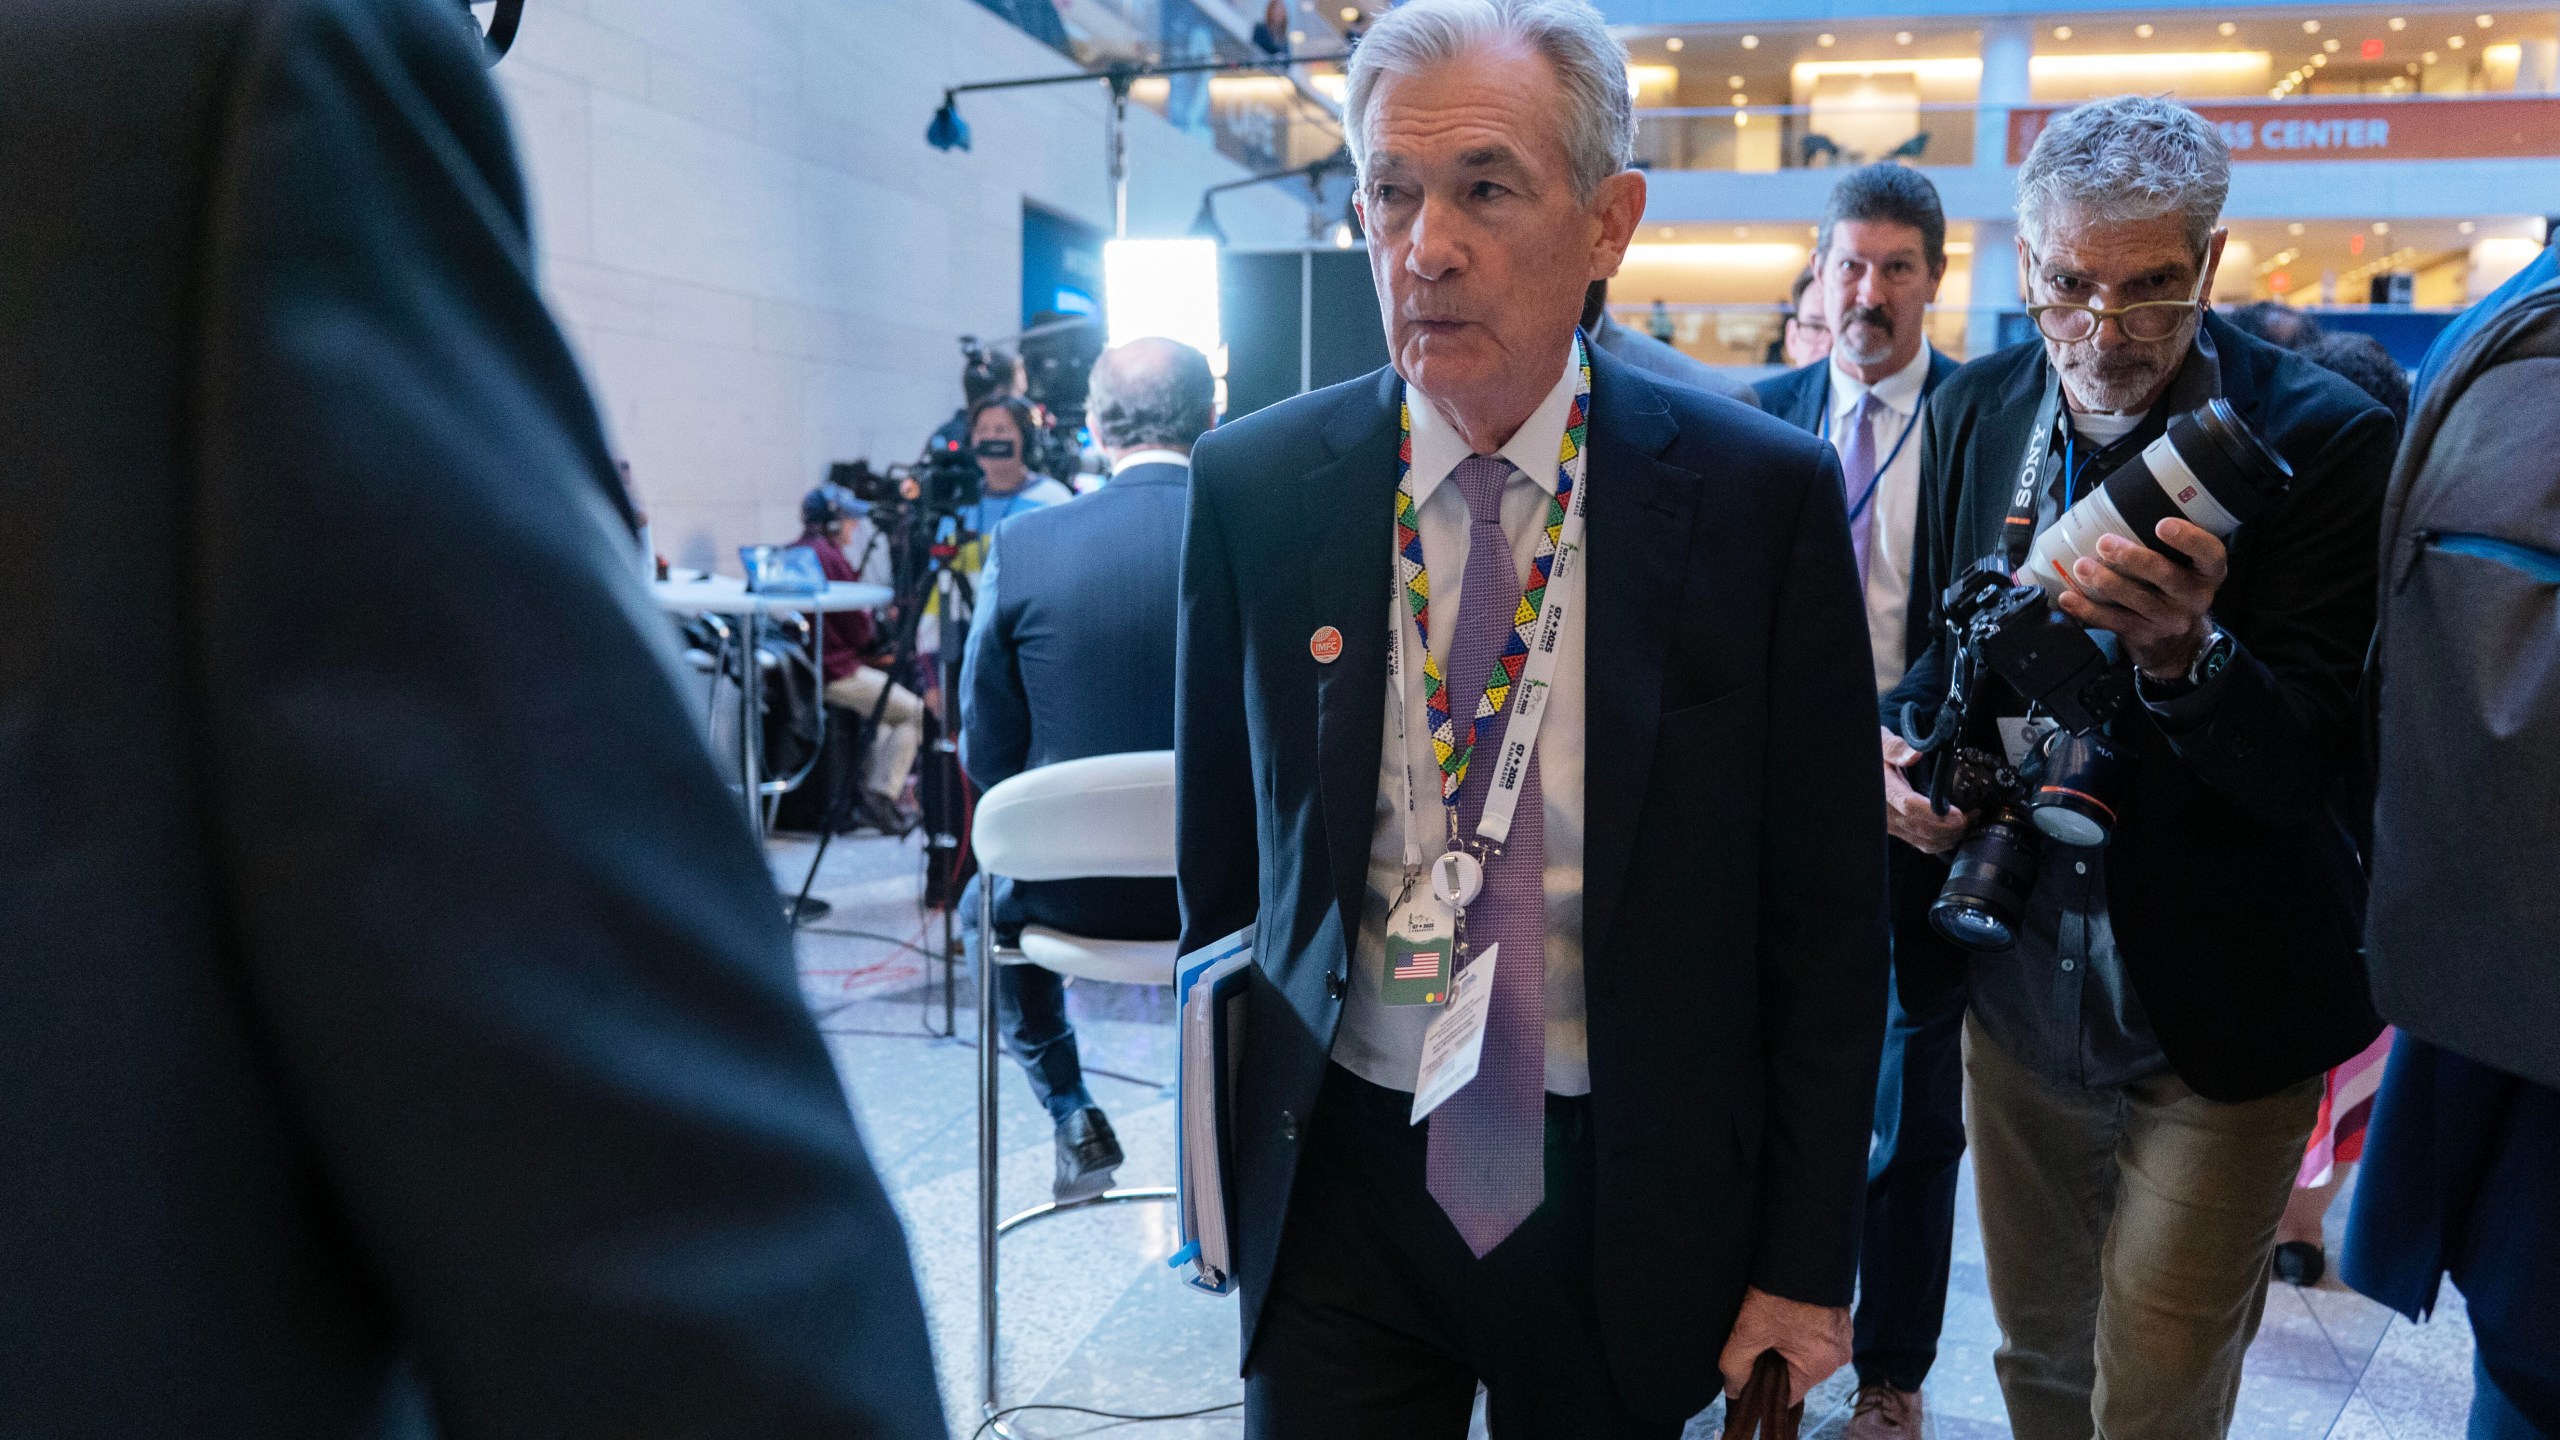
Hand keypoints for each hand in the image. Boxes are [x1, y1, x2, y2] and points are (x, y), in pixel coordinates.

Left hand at [1718, 1287, 1850, 1405]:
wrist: (1805, 1247)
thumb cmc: (1780, 1290)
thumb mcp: (1749, 1330)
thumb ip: (1735, 1366)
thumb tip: (1734, 1390)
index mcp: (1821, 1365)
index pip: (1788, 1395)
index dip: (1763, 1390)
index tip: (1746, 1377)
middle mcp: (1839, 1355)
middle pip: (1796, 1374)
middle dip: (1772, 1363)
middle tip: (1752, 1341)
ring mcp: (1842, 1335)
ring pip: (1804, 1353)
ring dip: (1784, 1344)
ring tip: (1766, 1324)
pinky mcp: (1839, 1318)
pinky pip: (1814, 1336)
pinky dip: (1796, 1330)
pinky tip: (1780, 1314)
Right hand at [1881, 726, 1967, 854]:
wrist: (1863, 768)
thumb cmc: (1876, 754)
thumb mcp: (1882, 743)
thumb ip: (1897, 748)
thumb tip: (1915, 754)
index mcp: (1883, 789)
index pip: (1909, 805)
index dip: (1936, 813)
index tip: (1958, 813)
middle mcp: (1885, 812)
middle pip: (1921, 827)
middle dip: (1950, 827)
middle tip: (1971, 816)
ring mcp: (1891, 825)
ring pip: (1923, 840)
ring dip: (1949, 835)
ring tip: (1968, 822)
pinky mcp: (1897, 831)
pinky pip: (1921, 844)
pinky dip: (1941, 842)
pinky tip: (1954, 831)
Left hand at [2054, 518, 2226, 678]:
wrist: (2177, 643)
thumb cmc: (2172, 588)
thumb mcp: (2185, 567)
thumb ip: (2165, 544)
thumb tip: (2116, 506)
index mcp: (2208, 572)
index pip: (2210, 553)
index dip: (2189, 539)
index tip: (2162, 525)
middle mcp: (2195, 596)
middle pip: (2166, 575)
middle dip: (2133, 558)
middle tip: (2105, 543)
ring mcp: (2171, 619)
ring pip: (2138, 600)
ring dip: (2106, 582)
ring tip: (2082, 567)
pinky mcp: (2145, 635)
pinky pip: (2114, 622)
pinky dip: (2087, 610)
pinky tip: (2069, 598)